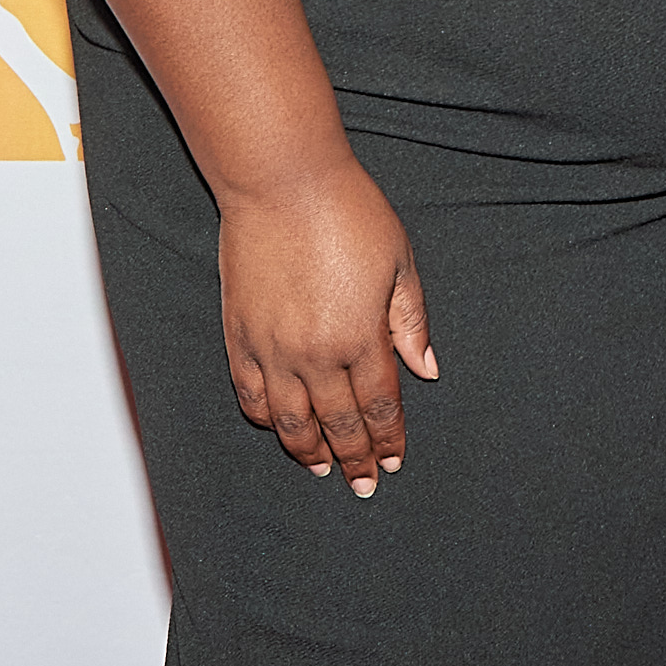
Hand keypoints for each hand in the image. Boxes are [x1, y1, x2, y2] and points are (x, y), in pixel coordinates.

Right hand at [218, 157, 439, 493]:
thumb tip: (426, 370)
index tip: (394, 462)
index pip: (378, 406)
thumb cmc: (348, 213)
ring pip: (289, 421)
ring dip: (308, 450)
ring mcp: (271, 348)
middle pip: (337, 423)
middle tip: (364, 483)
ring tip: (322, 469)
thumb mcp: (399, 262)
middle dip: (354, 458)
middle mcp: (313, 353)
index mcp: (359, 337)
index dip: (388, 439)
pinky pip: (251, 394)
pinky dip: (265, 420)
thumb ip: (410, 321)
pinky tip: (279, 430)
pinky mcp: (239, 334)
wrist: (281, 182)